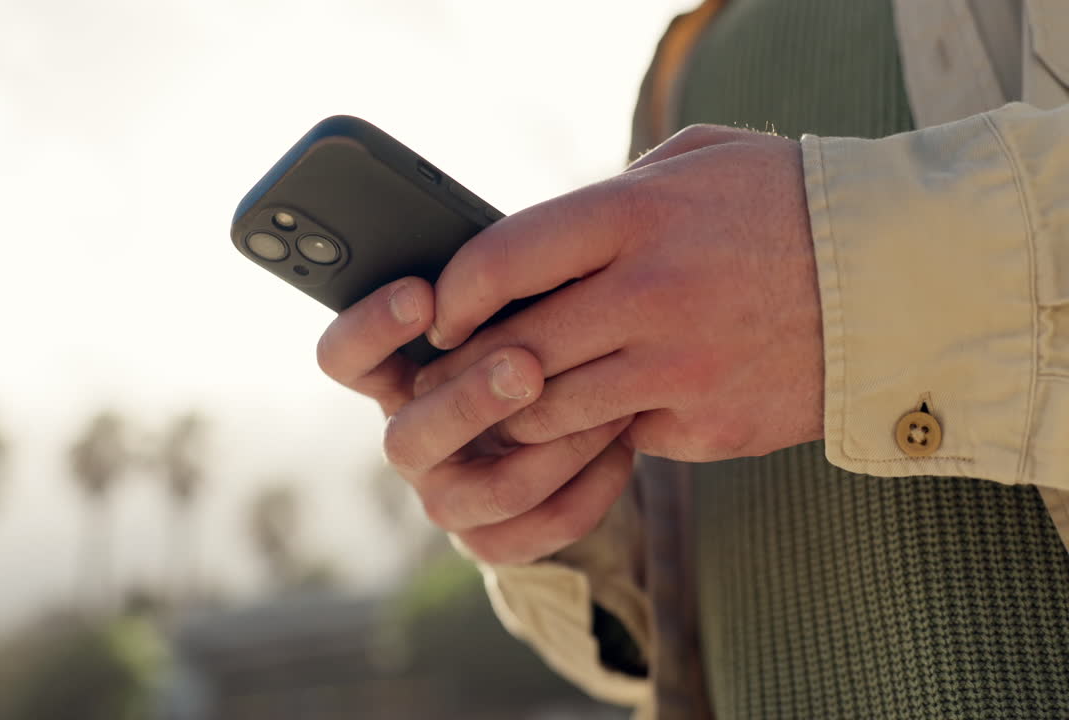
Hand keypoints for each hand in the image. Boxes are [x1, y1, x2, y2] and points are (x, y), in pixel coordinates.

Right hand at [316, 277, 634, 563]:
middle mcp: (411, 439)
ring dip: (548, 450)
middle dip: (469, 401)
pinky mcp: (494, 540)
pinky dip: (588, 488)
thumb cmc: (537, 335)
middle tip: (525, 363)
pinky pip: (537, 529)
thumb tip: (515, 251)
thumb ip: (494, 286)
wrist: (581, 412)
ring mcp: (448, 495)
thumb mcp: (511, 302)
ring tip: (605, 408)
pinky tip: (623, 444)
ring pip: (481, 494)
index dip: (371, 329)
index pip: (344, 358)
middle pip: (408, 437)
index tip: (423, 295)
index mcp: (396, 375)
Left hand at [417, 125, 823, 461]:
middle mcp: (653, 295)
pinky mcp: (707, 425)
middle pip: (516, 349)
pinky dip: (597, 430)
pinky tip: (598, 412)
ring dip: (519, 410)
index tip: (442, 311)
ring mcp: (681, 369)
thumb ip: (612, 195)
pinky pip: (619, 438)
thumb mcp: (699, 162)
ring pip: (551, 410)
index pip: (505, 258)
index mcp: (640, 215)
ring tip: (510, 400)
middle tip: (454, 372)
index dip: (456, 292)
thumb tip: (538, 246)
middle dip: (469, 368)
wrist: (899, 282)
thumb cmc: (787, 206)